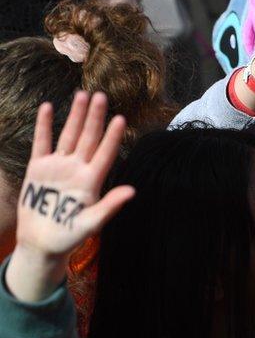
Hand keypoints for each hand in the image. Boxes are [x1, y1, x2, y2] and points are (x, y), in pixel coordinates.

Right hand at [6, 92, 133, 301]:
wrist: (41, 243)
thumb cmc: (69, 236)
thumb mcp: (91, 224)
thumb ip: (109, 207)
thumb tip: (132, 192)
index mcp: (92, 181)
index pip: (105, 154)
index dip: (112, 137)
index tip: (120, 118)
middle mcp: (77, 169)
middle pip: (89, 138)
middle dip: (95, 117)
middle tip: (102, 95)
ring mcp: (58, 166)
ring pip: (69, 135)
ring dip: (76, 116)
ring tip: (83, 94)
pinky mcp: (39, 168)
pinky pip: (42, 142)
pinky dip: (44, 125)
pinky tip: (48, 107)